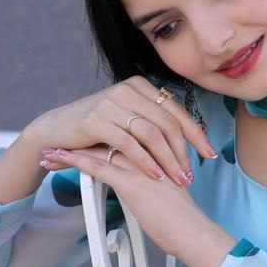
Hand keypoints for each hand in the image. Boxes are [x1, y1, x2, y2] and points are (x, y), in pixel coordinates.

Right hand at [24, 75, 217, 186]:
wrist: (56, 130)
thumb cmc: (95, 129)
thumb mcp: (127, 118)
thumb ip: (152, 122)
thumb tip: (186, 137)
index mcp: (140, 87)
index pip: (177, 111)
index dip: (196, 135)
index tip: (210, 155)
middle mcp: (128, 90)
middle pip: (168, 123)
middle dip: (183, 153)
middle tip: (191, 175)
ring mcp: (111, 103)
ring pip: (151, 134)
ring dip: (168, 160)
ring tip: (177, 179)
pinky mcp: (97, 120)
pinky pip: (129, 144)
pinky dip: (145, 161)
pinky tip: (155, 175)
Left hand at [46, 143, 234, 266]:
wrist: (194, 234)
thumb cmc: (184, 222)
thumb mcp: (168, 197)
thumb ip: (155, 187)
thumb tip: (146, 194)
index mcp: (157, 154)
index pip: (121, 138)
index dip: (99, 140)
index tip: (81, 142)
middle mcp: (148, 155)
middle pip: (107, 140)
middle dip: (81, 142)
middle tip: (58, 143)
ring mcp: (140, 167)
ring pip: (98, 150)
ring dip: (70, 151)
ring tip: (49, 153)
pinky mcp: (131, 183)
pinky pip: (97, 167)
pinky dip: (75, 162)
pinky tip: (59, 159)